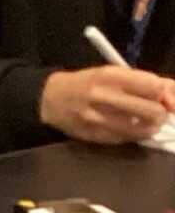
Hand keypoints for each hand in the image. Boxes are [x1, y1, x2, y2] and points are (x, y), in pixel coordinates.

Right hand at [40, 66, 174, 143]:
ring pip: (144, 129)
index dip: (165, 94)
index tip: (163, 98)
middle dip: (161, 113)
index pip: (153, 86)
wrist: (50, 99)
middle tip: (157, 113)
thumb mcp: (113, 73)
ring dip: (151, 127)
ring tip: (145, 122)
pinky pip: (128, 139)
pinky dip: (134, 135)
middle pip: (153, 111)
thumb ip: (144, 82)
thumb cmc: (87, 83)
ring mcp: (99, 118)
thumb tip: (174, 94)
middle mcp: (104, 96)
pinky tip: (128, 128)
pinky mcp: (96, 135)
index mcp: (110, 75)